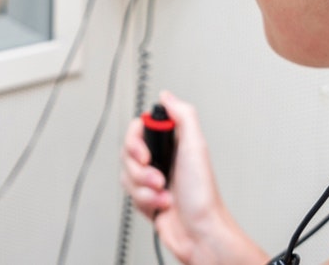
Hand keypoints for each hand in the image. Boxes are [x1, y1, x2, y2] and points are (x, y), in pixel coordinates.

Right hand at [120, 91, 266, 264]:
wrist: (199, 233)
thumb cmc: (202, 195)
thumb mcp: (196, 147)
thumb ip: (183, 115)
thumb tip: (167, 95)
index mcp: (172, 143)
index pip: (139, 129)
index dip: (135, 141)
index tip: (145, 153)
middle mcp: (161, 159)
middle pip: (128, 153)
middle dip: (141, 170)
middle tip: (158, 177)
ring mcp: (152, 179)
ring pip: (126, 175)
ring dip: (145, 188)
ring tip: (164, 194)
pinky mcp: (145, 198)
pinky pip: (130, 194)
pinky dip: (145, 201)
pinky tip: (162, 205)